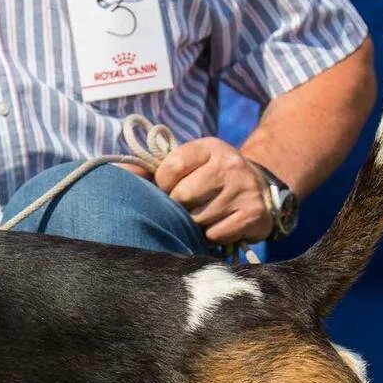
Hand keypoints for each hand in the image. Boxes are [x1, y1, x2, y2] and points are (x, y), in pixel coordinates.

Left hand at [141, 137, 273, 245]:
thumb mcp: (192, 163)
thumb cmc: (212, 178)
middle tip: (191, 205)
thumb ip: (158, 167)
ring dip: (197, 223)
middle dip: (180, 207)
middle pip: (183, 196)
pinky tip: (222, 224)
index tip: (171, 188)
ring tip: (208, 214)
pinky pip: (216, 234)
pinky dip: (214, 235)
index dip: (163, 184)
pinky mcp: (253, 213)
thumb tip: (121, 173)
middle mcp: (229, 164)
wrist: (261, 189)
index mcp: (209, 147)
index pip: (170, 167)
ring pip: (199, 218)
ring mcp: (243, 188)